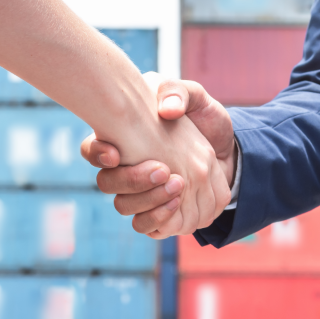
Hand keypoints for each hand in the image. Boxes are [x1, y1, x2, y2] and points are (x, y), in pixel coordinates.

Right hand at [80, 77, 235, 236]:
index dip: (98, 153)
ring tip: (178, 185)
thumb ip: (177, 92)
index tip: (116, 154)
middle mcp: (125, 168)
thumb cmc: (203, 119)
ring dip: (148, 200)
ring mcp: (140, 193)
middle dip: (132, 180)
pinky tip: (177, 203)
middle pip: (107, 183)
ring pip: (124, 206)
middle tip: (164, 169)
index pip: (93, 149)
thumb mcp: (193, 96)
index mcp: (124, 138)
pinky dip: (158, 219)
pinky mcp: (158, 212)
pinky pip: (144, 226)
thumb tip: (167, 110)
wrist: (227, 150)